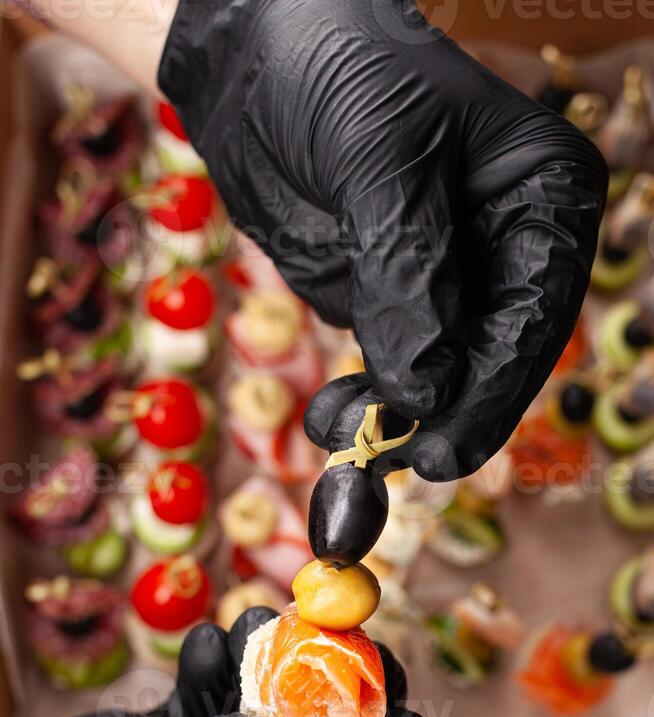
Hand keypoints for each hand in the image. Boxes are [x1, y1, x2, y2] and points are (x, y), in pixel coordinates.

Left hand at [159, 0, 606, 474]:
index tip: (447, 450)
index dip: (494, 390)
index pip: (534, 312)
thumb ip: (408, 274)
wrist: (250, 57)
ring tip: (341, 432)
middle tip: (406, 465)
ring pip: (436, 375)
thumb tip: (428, 389)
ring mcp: (444, 279)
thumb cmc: (331, 68)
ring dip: (394, 416)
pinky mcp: (387, 299)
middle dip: (446, 414)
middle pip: (492, 358)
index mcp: (539, 196)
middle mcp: (502, 246)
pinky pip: (385, 366)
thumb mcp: (379, 158)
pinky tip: (331, 417)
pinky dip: (362, 399)